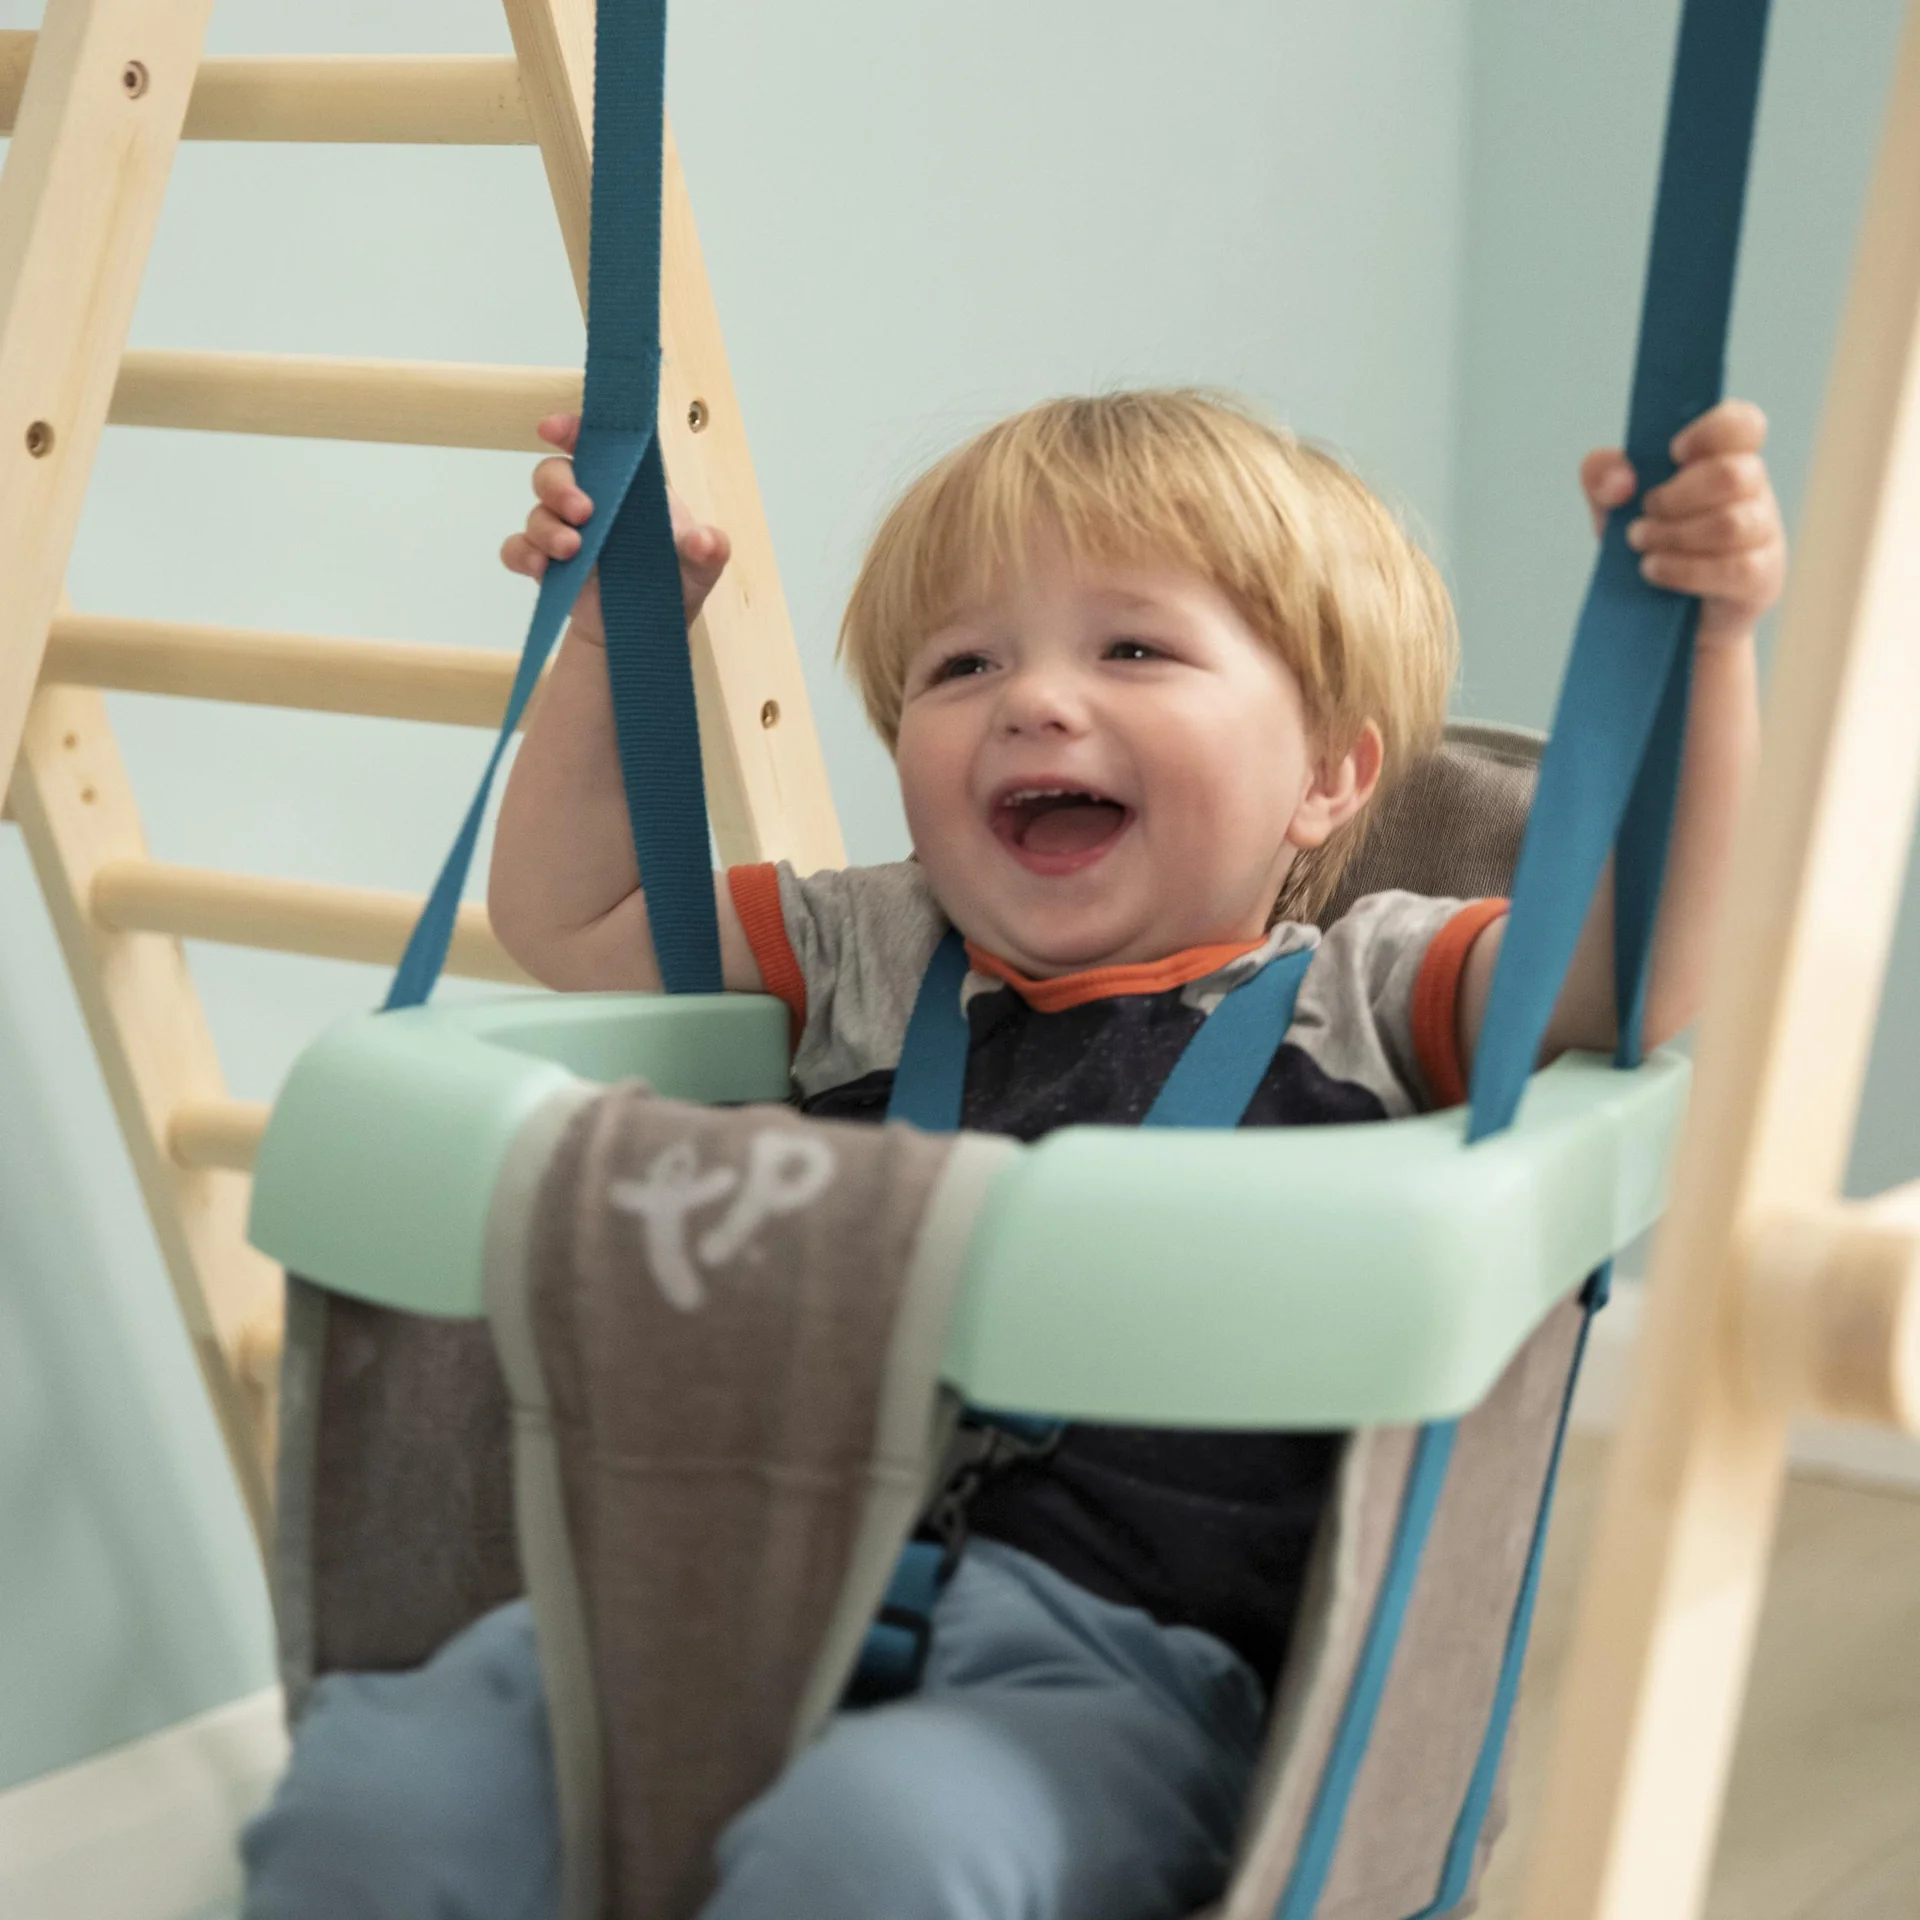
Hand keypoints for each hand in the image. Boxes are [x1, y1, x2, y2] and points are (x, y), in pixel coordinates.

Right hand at [498, 412, 732, 647]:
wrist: (644, 635)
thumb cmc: (673, 587)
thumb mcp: (700, 569)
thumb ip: (710, 551)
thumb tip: (705, 541)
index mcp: (628, 488)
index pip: (597, 445)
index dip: (572, 429)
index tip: (555, 429)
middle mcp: (592, 501)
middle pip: (555, 472)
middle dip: (560, 486)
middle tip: (583, 512)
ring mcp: (565, 531)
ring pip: (536, 511)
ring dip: (547, 527)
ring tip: (571, 550)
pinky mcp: (547, 564)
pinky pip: (517, 549)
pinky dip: (522, 554)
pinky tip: (540, 568)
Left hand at [1580, 398, 1785, 646]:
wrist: (1661, 614)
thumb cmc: (1649, 544)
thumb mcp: (1614, 507)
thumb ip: (1602, 476)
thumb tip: (1621, 480)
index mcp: (1724, 458)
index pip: (1742, 425)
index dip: (1710, 431)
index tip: (1673, 452)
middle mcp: (1753, 491)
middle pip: (1731, 475)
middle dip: (1673, 497)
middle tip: (1643, 514)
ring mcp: (1763, 534)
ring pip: (1728, 524)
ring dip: (1672, 535)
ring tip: (1640, 544)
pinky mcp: (1761, 578)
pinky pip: (1732, 568)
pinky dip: (1682, 569)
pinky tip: (1653, 570)